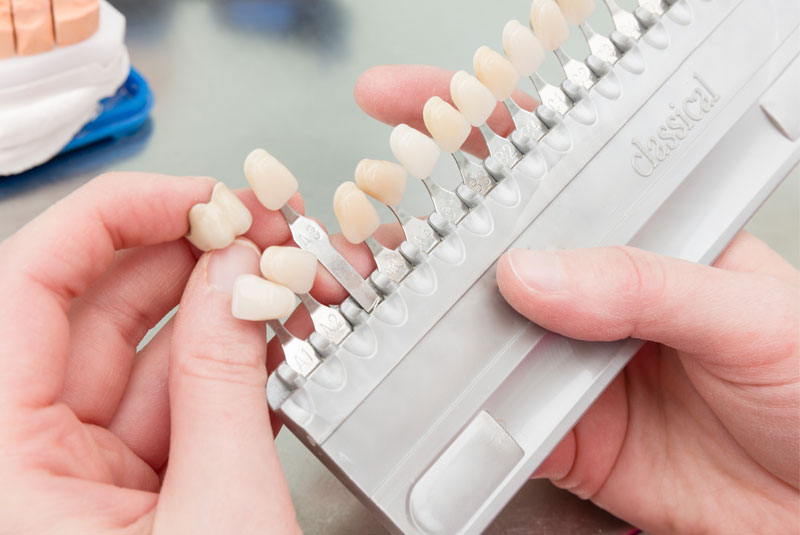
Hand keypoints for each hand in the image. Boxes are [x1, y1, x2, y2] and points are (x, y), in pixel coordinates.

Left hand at [0, 173, 319, 533]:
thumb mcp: (221, 510)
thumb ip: (224, 385)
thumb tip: (238, 279)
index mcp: (5, 467)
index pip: (26, 290)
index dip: (112, 219)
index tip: (195, 198)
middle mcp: (29, 463)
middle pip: (97, 316)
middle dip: (191, 263)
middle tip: (262, 233)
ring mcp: (83, 479)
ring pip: (149, 361)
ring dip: (227, 318)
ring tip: (290, 286)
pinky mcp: (133, 493)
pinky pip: (176, 408)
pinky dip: (231, 375)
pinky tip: (279, 346)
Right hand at [355, 65, 799, 532]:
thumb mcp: (747, 312)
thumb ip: (644, 285)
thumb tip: (537, 272)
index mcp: (638, 234)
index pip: (548, 160)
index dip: (472, 122)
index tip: (406, 105)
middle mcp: (589, 290)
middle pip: (485, 245)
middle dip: (411, 227)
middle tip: (360, 225)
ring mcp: (564, 358)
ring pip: (469, 326)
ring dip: (409, 312)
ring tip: (361, 298)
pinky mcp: (554, 428)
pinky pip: (484, 413)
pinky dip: (441, 402)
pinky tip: (412, 382)